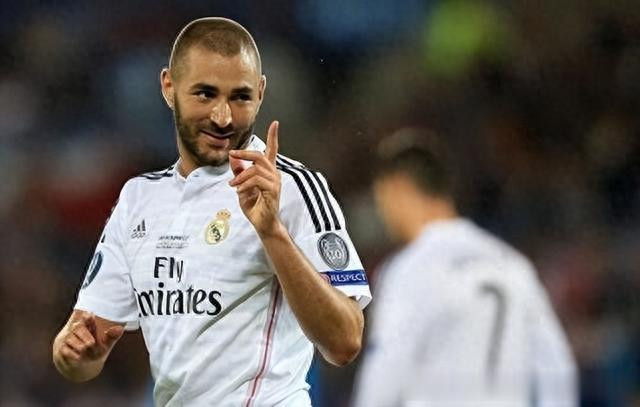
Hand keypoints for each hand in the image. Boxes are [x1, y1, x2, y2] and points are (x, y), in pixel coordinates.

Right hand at [56, 312, 123, 368]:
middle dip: (85, 336)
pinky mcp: (61, 348)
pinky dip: (73, 354)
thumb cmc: (95, 349)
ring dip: (80, 346)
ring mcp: (67, 338)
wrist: (81, 363)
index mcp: (87, 324)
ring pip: (71, 339)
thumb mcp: (106, 344)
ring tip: (85, 350)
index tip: (90, 314)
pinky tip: (79, 357)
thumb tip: (120, 329)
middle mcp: (75, 329)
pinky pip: (65, 350)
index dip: (87, 317)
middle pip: (77, 327)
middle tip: (91, 343)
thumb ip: (111, 336)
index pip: (86, 318)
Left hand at [229, 121, 281, 235]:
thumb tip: (233, 157)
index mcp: (268, 172)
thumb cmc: (255, 206)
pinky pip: (257, 180)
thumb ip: (239, 171)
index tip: (275, 123)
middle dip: (245, 152)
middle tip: (232, 154)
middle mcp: (274, 174)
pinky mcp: (273, 191)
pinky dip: (245, 184)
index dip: (273, 136)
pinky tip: (239, 190)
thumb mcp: (241, 186)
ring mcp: (275, 183)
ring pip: (256, 169)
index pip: (272, 150)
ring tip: (233, 185)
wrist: (262, 224)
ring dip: (241, 175)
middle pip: (260, 155)